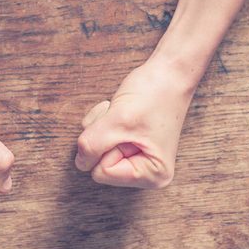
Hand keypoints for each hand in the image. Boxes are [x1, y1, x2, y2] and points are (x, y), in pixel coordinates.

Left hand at [75, 59, 195, 188]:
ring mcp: (137, 158)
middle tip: (122, 119)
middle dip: (102, 136)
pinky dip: (103, 122)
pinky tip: (120, 111)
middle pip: (98, 164)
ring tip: (123, 113)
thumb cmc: (154, 94)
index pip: (102, 172)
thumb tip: (80, 162)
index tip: (125, 128)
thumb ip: (93, 144)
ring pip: (96, 150)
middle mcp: (146, 173)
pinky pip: (99, 140)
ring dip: (102, 126)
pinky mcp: (128, 145)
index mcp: (152, 175)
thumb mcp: (118, 121)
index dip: (105, 146)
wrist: (168, 72)